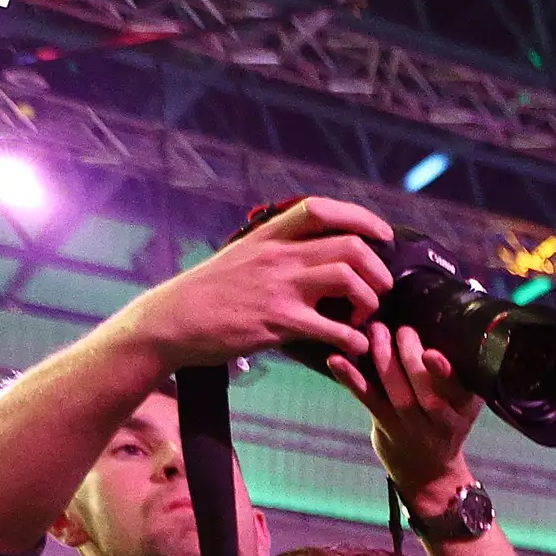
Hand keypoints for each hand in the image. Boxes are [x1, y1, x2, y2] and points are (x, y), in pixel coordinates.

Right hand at [109, 197, 393, 371]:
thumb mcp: (242, 255)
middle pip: (350, 246)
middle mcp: (278, 255)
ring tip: (362, 320)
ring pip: (349, 279)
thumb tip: (316, 251)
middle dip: (378, 270)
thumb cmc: (210, 292)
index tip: (383, 235)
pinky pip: (335, 329)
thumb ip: (278, 250)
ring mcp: (279, 287)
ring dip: (369, 303)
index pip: (321, 209)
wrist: (172, 320)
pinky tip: (354, 346)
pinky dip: (356, 340)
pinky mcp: (279, 322)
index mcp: (269, 235)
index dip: (360, 218)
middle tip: (378, 291)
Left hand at [328, 321, 481, 507]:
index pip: (460, 388)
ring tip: (375, 330)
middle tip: (402, 328)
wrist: (430, 472)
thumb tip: (465, 295)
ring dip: (384, 359)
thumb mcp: (464, 396)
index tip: (432, 352)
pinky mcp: (387, 426)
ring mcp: (413, 425)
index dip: (445, 372)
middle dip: (410, 357)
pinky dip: (351, 378)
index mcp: (465, 406)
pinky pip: (369, 400)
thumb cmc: (445, 421)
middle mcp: (442, 419)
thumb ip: (462, 359)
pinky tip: (337, 359)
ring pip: (399, 393)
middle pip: (427, 391)